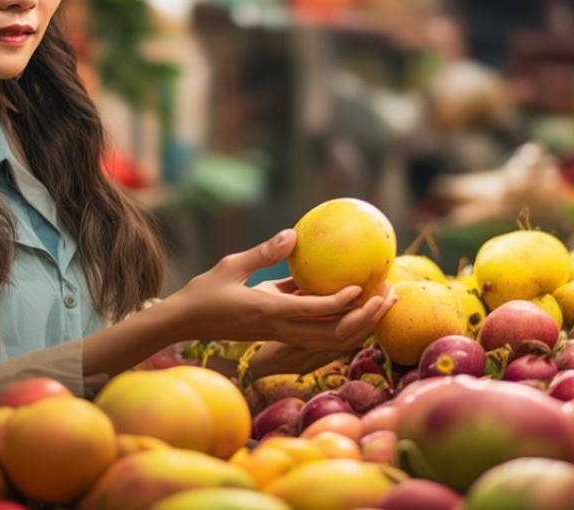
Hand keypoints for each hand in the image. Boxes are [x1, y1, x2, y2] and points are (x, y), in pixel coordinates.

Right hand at [169, 229, 392, 351]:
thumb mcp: (232, 265)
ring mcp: (283, 336)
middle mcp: (281, 329)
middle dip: (366, 320)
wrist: (185, 323)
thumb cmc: (206, 292)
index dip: (342, 302)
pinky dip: (343, 323)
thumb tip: (293, 233)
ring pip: (332, 341)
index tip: (363, 287)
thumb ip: (264, 252)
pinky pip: (320, 334)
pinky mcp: (282, 334)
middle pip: (334, 335)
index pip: (314, 311)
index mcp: (269, 311)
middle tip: (388, 297)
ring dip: (361, 324)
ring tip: (383, 302)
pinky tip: (357, 303)